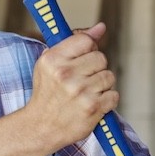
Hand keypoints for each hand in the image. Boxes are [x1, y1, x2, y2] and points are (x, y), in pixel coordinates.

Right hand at [28, 22, 117, 147]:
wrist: (41, 127)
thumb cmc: (47, 94)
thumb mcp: (50, 64)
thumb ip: (74, 43)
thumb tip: (101, 28)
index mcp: (53, 60)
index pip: (86, 40)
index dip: (87, 49)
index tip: (81, 59)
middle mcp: (66, 74)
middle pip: (101, 58)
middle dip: (95, 68)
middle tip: (82, 80)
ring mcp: (80, 92)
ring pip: (109, 77)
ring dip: (101, 86)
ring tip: (85, 93)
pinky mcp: (93, 108)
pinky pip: (114, 95)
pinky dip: (106, 101)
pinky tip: (91, 104)